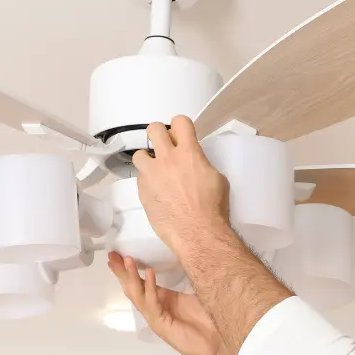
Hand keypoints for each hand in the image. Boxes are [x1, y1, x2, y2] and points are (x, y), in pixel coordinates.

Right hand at [107, 251, 225, 354]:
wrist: (215, 346)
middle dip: (122, 272)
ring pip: (138, 295)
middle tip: (112, 255)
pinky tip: (149, 273)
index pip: (139, 283)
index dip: (129, 270)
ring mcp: (155, 318)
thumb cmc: (208, 321)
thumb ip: (187, 280)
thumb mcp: (195, 294)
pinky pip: (153, 303)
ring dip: (131, 276)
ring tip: (127, 260)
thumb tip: (187, 256)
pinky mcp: (161, 324)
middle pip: (133, 288)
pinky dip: (150, 288)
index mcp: (160, 301)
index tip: (118, 254)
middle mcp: (154, 309)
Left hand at [132, 115, 230, 261]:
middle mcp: (167, 159)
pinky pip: (140, 179)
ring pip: (139, 154)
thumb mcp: (216, 178)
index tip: (181, 135)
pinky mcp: (143, 191)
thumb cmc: (212, 208)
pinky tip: (157, 192)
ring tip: (156, 171)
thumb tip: (194, 163)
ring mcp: (152, 174)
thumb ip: (200, 163)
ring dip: (147, 160)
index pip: (179, 122)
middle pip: (153, 129)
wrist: (197, 232)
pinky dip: (147, 182)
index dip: (180, 127)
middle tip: (164, 147)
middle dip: (158, 134)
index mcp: (189, 152)